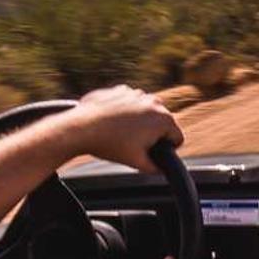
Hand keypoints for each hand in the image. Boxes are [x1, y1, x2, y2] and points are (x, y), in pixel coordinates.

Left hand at [66, 85, 181, 171]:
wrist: (82, 127)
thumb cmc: (110, 144)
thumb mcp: (137, 163)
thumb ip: (155, 168)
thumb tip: (161, 169)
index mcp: (163, 119)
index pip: (177, 137)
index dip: (168, 149)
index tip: (154, 153)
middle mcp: (154, 102)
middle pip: (162, 123)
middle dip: (153, 134)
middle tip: (135, 145)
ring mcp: (137, 93)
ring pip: (146, 112)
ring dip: (140, 122)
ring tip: (122, 134)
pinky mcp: (121, 90)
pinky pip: (130, 103)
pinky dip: (125, 112)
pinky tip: (113, 123)